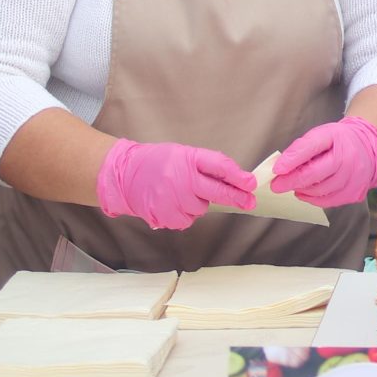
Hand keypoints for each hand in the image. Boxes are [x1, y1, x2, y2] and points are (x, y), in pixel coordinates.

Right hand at [95, 138, 254, 230]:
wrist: (125, 175)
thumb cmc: (159, 163)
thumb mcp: (183, 155)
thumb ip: (206, 166)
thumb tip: (236, 181)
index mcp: (188, 158)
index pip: (219, 166)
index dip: (237, 176)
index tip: (251, 183)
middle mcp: (181, 178)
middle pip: (216, 192)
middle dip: (236, 197)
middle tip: (249, 201)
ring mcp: (171, 199)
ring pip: (201, 208)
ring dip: (199, 203)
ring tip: (181, 192)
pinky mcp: (163, 215)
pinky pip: (187, 220)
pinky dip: (185, 214)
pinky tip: (173, 203)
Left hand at [271, 116, 376, 208]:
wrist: (367, 147)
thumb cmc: (338, 141)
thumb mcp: (320, 135)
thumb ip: (300, 149)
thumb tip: (280, 169)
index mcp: (336, 137)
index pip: (311, 148)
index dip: (291, 160)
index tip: (276, 170)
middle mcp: (348, 158)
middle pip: (314, 174)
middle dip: (291, 181)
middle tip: (276, 185)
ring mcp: (353, 178)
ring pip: (320, 191)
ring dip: (302, 190)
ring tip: (295, 186)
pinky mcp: (355, 193)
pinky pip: (328, 201)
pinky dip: (313, 199)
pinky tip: (307, 193)